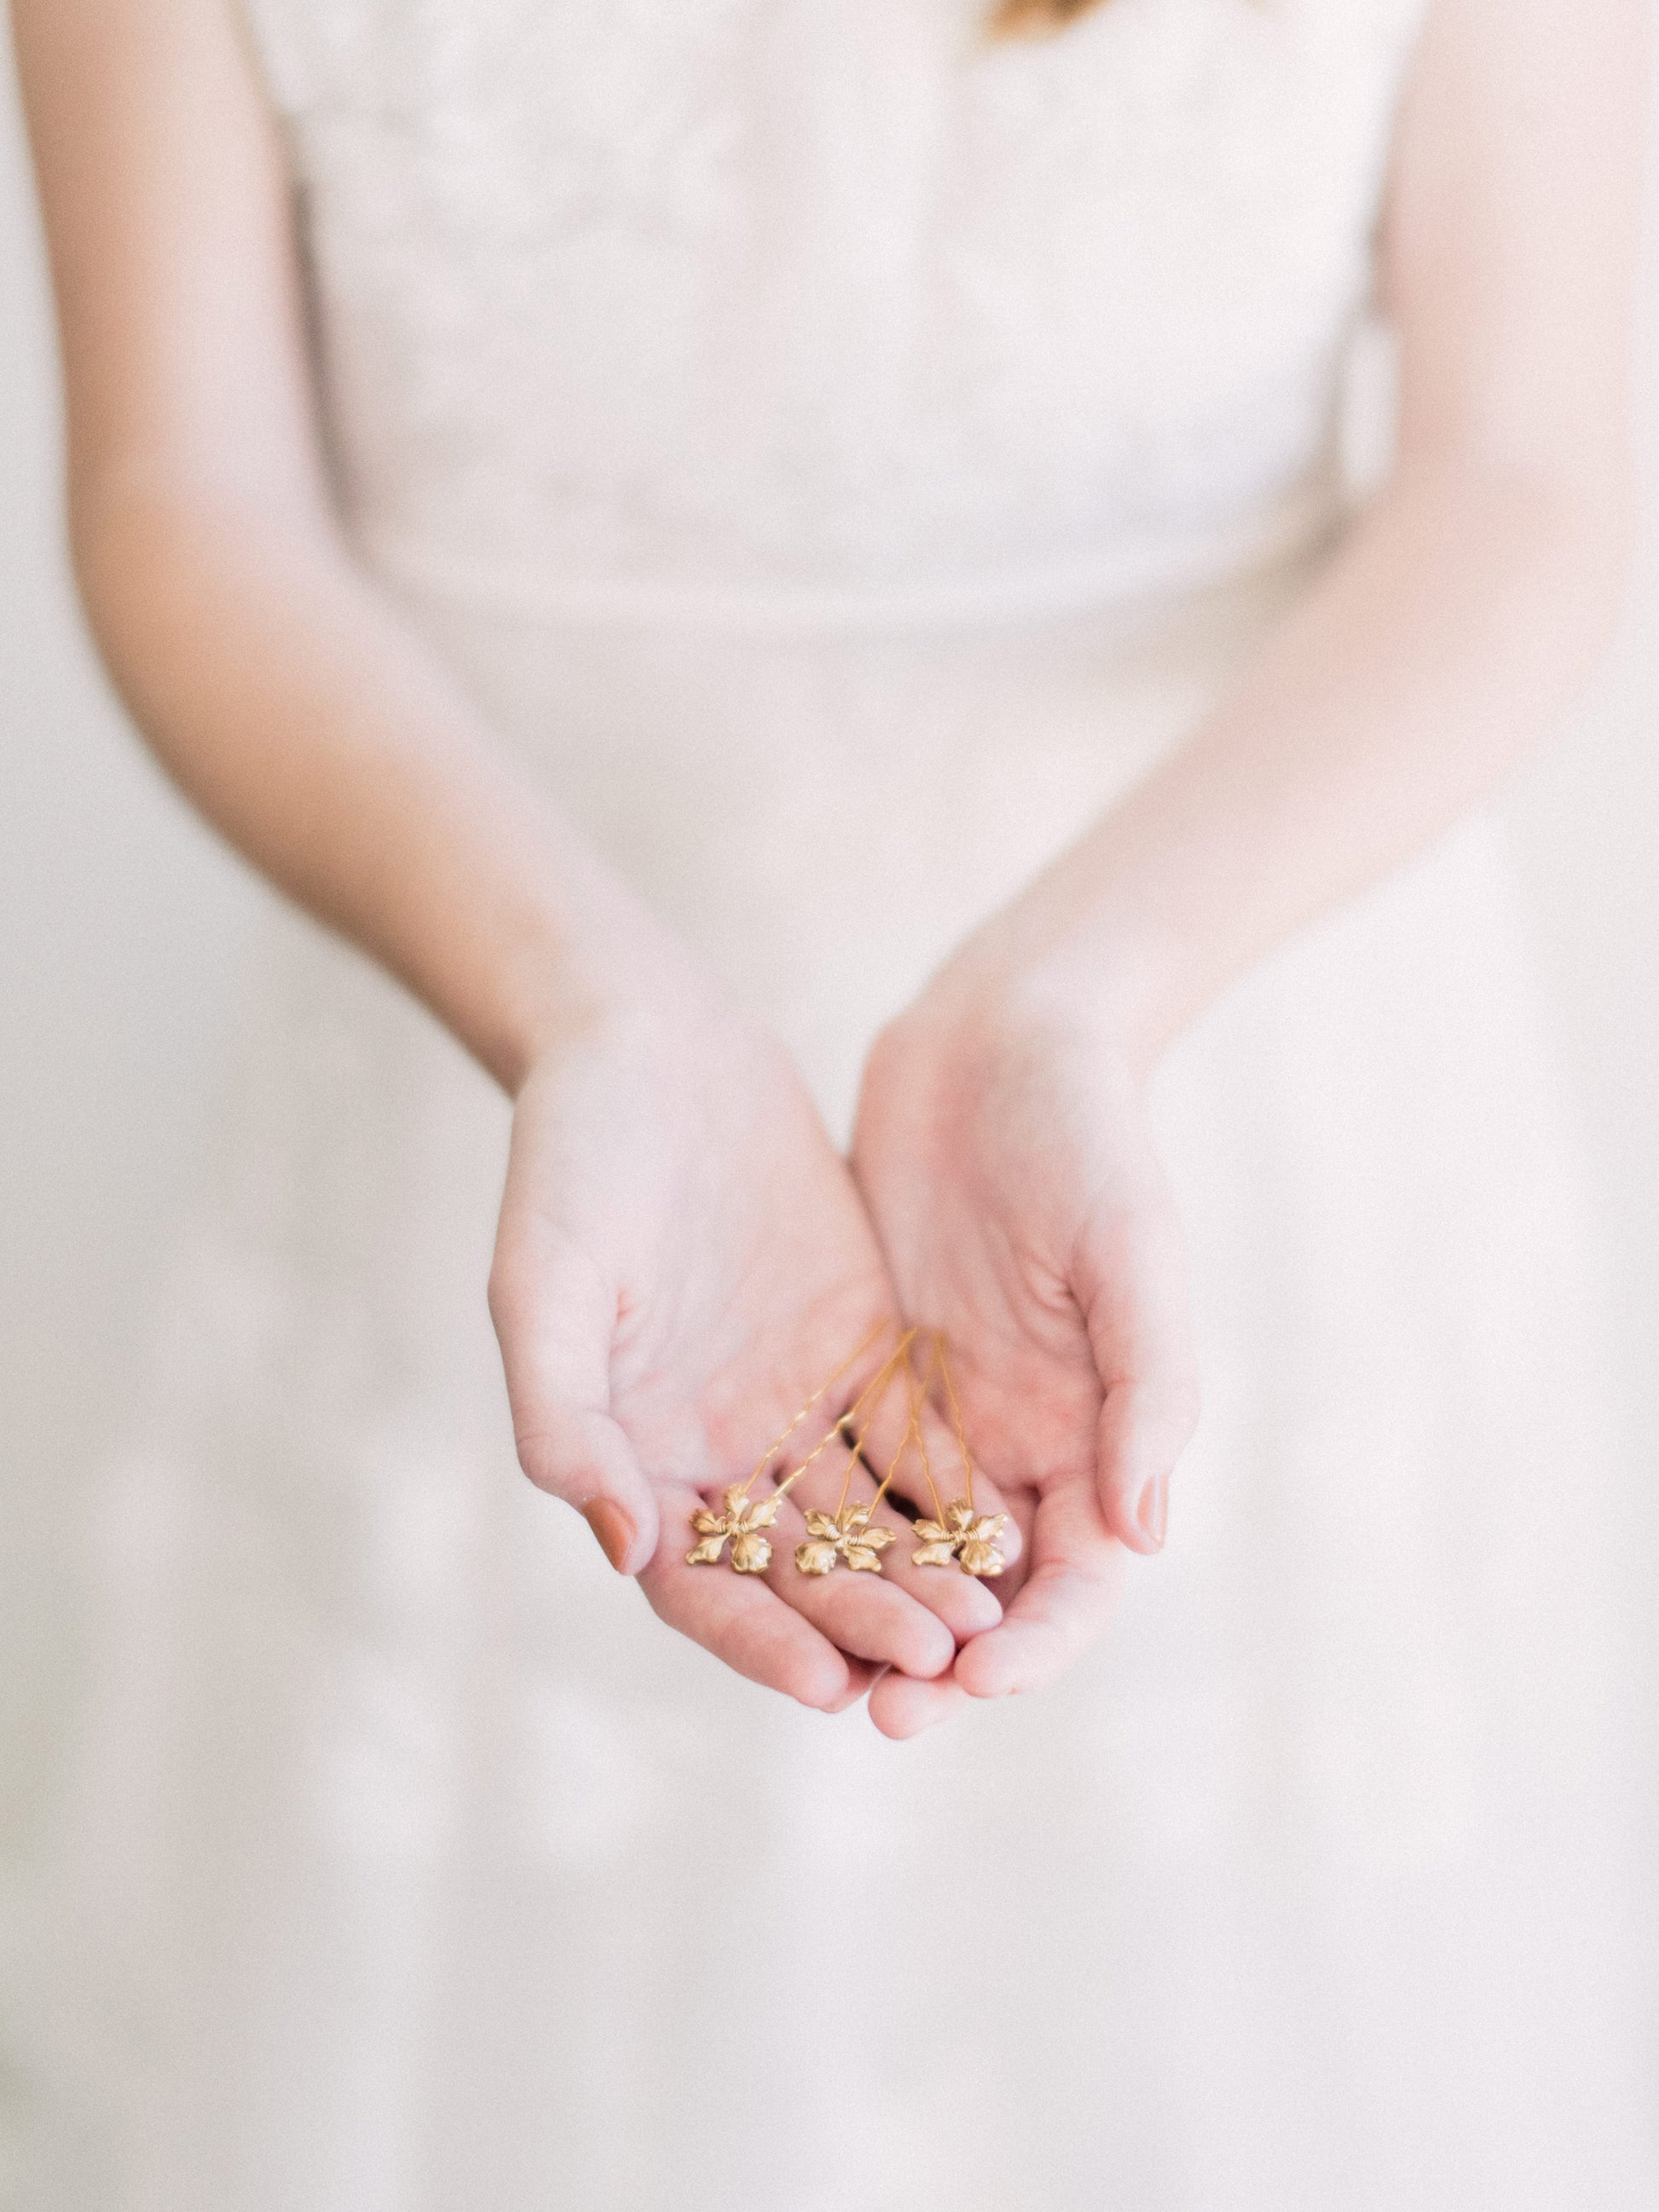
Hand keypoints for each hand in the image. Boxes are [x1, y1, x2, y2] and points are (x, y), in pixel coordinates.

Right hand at [487, 964, 1010, 1711]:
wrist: (644, 1043)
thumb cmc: (569, 1159)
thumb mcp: (543, 1284)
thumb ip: (566, 1418)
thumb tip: (626, 1550)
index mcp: (632, 1454)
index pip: (699, 1584)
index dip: (760, 1640)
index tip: (827, 1686)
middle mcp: (716, 1449)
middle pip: (795, 1569)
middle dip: (862, 1620)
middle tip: (936, 1662)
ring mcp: (790, 1400)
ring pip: (864, 1515)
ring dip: (918, 1573)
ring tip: (983, 1620)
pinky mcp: (857, 1346)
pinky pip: (911, 1433)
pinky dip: (952, 1484)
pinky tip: (1011, 1523)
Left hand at [850, 971, 1199, 1736]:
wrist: (999, 1038)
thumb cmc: (1090, 1135)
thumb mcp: (1130, 1251)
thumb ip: (1145, 1387)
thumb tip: (1146, 1534)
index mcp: (1102, 1433)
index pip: (1079, 1579)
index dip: (1037, 1645)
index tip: (977, 1683)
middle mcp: (1025, 1443)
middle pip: (986, 1592)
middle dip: (939, 1660)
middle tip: (878, 1712)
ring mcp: (945, 1412)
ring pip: (904, 1549)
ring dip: (867, 1614)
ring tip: (812, 1669)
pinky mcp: (873, 1371)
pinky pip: (839, 1471)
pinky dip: (812, 1528)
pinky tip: (755, 1565)